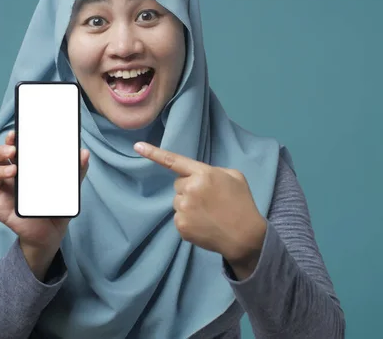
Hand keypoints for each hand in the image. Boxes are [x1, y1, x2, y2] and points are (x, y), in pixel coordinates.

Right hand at [0, 130, 89, 278]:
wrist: (52, 234)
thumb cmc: (56, 206)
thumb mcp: (69, 188)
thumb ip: (76, 171)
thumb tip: (84, 153)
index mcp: (24, 168)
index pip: (11, 148)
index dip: (9, 139)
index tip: (15, 133)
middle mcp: (9, 177)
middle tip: (13, 151)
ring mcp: (3, 193)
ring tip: (12, 171)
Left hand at [134, 142, 266, 272]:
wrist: (245, 236)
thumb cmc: (242, 203)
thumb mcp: (234, 177)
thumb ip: (213, 171)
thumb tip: (199, 177)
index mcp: (203, 174)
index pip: (174, 161)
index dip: (153, 153)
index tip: (137, 146)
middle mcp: (190, 189)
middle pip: (179, 184)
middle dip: (190, 189)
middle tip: (209, 199)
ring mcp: (184, 209)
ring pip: (178, 201)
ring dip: (189, 205)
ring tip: (209, 213)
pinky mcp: (181, 226)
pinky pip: (179, 217)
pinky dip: (189, 220)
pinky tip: (204, 224)